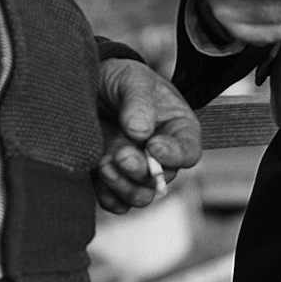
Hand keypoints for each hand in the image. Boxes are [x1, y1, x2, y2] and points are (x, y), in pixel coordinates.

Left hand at [93, 58, 202, 214]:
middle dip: (140, 171)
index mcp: (178, 129)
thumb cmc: (122, 80)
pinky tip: (97, 173)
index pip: (189, 152)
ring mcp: (137, 170)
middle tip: (122, 154)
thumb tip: (140, 132)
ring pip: (140, 196)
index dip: (174, 155)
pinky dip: (106, 194)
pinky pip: (115, 202)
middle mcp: (161, 155)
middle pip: (162, 180)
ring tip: (104, 163)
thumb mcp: (133, 79)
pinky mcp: (112, 180)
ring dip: (122, 186)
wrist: (91, 86)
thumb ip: (139, 102)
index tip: (153, 145)